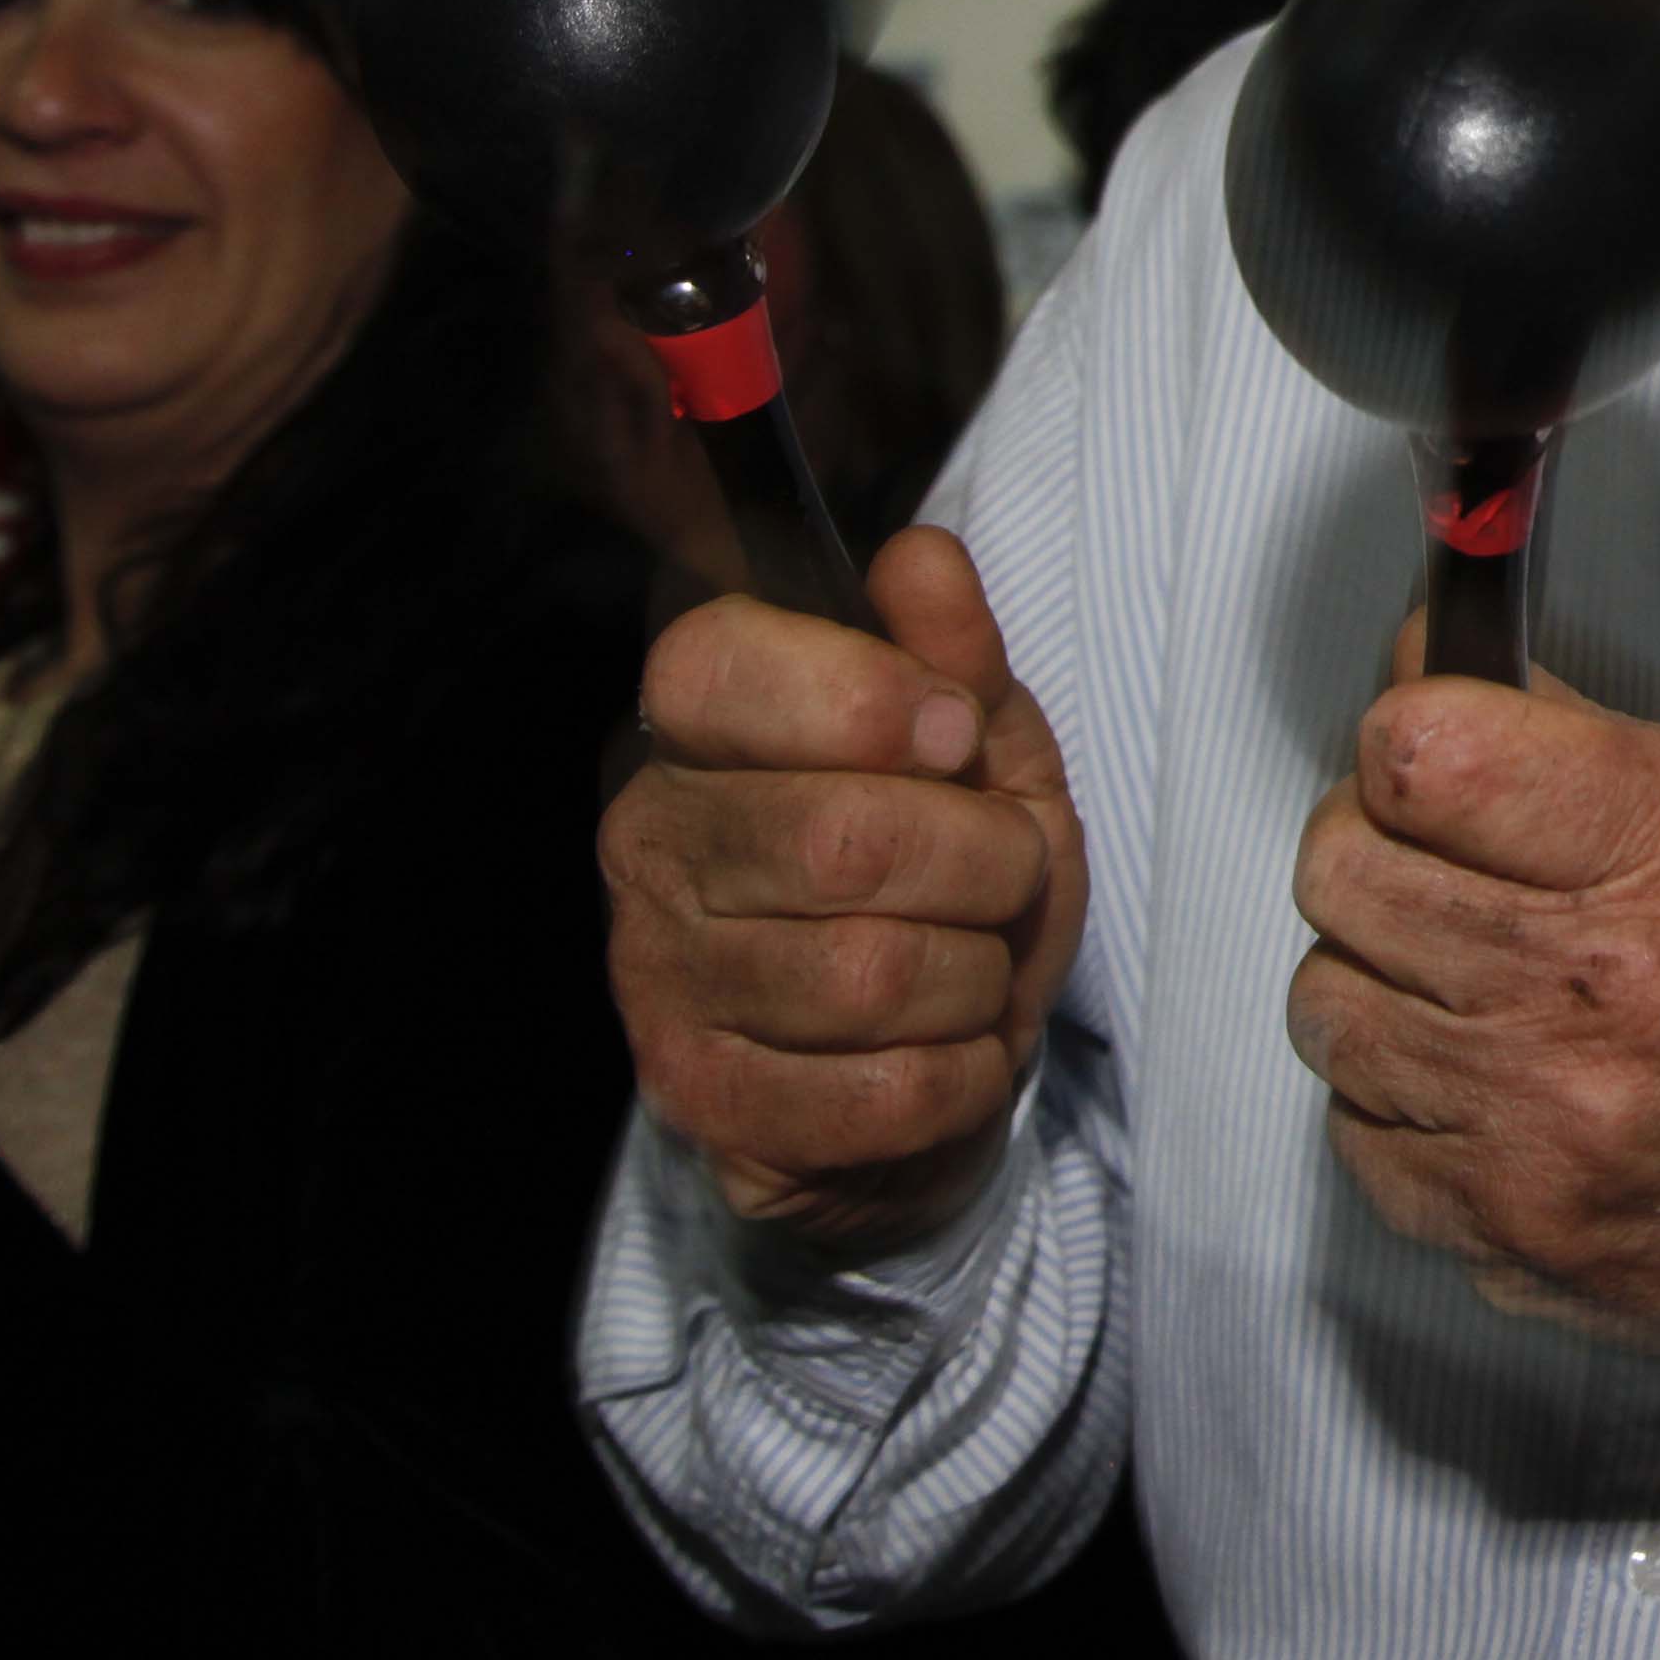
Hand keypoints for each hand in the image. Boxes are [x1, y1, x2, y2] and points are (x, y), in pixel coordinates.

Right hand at [602, 526, 1084, 1257]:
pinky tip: (945, 1051)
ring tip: (971, 968)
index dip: (861, 695)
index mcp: (702, 729)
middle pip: (838, 838)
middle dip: (984, 864)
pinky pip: (882, 1093)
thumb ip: (957, 655)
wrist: (920, 1080)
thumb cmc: (952, 887)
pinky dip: (960, 1076)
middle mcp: (654, 842)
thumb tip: (920, 559)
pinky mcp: (702, 1100)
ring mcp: (661, 978)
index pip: (716, 664)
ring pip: (871, 974)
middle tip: (1004, 877)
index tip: (955, 734)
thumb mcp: (982, 755)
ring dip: (977, 977)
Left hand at [1288, 648, 1659, 1390]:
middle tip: (1435, 854)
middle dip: (1373, 841)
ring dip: (1375, 971)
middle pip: (1341, 866)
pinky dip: (1396, 1091)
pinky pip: (1350, 1120)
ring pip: (1322, 996)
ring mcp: (1530, 1122)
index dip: (1405, 734)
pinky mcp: (1488, 1223)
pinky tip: (1481, 1074)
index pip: (1425, 755)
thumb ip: (1564, 732)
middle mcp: (1591, 990)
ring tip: (1463, 973)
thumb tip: (1420, 665)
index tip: (1429, 747)